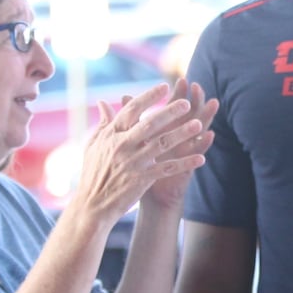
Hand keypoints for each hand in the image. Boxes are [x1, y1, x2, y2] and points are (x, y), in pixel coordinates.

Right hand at [70, 82, 209, 225]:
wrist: (92, 205)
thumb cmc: (93, 173)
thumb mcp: (93, 145)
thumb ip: (103, 123)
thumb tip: (103, 102)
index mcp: (111, 134)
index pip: (131, 110)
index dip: (148, 97)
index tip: (164, 86)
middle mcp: (123, 146)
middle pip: (150, 124)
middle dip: (169, 112)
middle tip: (186, 102)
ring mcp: (133, 163)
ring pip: (162, 144)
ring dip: (182, 134)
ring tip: (198, 124)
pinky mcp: (142, 179)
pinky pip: (168, 168)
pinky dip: (185, 163)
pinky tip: (201, 158)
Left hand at [140, 77, 216, 211]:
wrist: (139, 193)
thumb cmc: (135, 167)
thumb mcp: (130, 141)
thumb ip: (128, 120)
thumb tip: (119, 97)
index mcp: (162, 130)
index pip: (173, 107)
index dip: (178, 94)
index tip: (181, 80)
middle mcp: (175, 138)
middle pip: (189, 114)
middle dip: (194, 100)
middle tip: (197, 86)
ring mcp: (182, 150)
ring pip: (197, 130)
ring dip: (206, 117)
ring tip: (213, 103)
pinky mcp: (186, 165)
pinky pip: (196, 153)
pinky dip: (203, 144)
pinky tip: (210, 135)